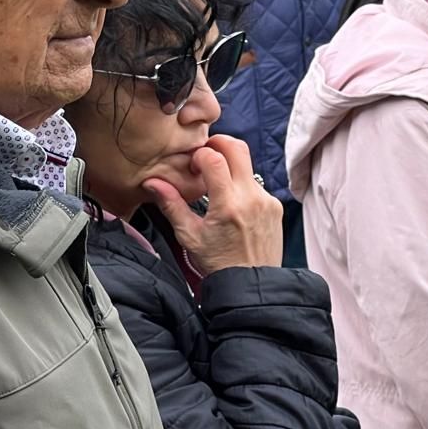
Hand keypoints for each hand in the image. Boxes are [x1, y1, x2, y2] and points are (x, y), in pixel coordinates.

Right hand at [145, 135, 281, 273]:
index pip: (214, 158)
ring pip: (247, 166)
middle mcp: (251, 198)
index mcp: (228, 204)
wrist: (251, 285)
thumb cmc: (218, 264)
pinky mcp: (275, 206)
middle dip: (219, 143)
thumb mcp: (189, 235)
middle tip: (205, 154)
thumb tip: (152, 182)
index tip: (192, 167)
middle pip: (238, 148)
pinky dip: (241, 186)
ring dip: (229, 167)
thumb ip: (172, 204)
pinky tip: (231, 204)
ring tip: (215, 187)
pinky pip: (256, 185)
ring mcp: (266, 201)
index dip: (199, 155)